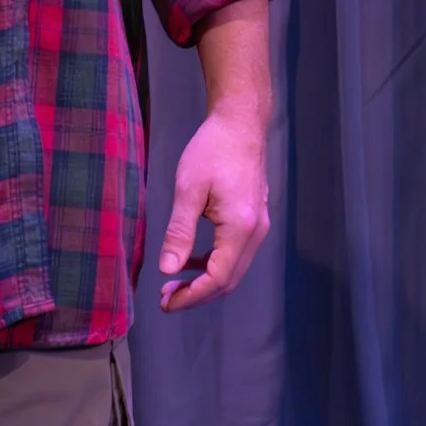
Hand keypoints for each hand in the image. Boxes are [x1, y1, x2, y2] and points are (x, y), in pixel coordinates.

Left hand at [156, 106, 271, 312]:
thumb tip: (167, 269)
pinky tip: (193, 259)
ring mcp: (259, 226)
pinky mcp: (255, 218)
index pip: (218, 279)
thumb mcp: (188, 190)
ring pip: (234, 269)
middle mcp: (256, 232)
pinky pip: (236, 253)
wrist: (241, 122)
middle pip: (229, 280)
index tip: (166, 303)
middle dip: (197, 295)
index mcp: (240, 228)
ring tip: (175, 283)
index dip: (192, 297)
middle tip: (167, 299)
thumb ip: (179, 232)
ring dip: (206, 281)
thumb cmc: (213, 149)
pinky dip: (215, 263)